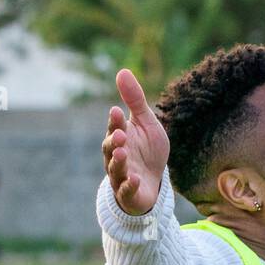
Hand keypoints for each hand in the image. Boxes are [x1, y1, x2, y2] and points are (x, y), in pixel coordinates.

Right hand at [102, 68, 168, 215]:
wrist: (154, 182)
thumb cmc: (148, 150)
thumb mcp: (146, 123)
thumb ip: (135, 100)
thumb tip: (122, 71)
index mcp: (120, 137)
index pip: (114, 127)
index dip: (115, 121)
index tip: (117, 111)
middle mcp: (115, 156)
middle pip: (110, 148)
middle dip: (114, 141)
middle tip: (120, 135)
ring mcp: (120, 175)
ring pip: (115, 169)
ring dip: (118, 161)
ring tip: (123, 153)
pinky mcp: (128, 193)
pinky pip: (126, 190)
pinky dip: (129, 185)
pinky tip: (135, 179)